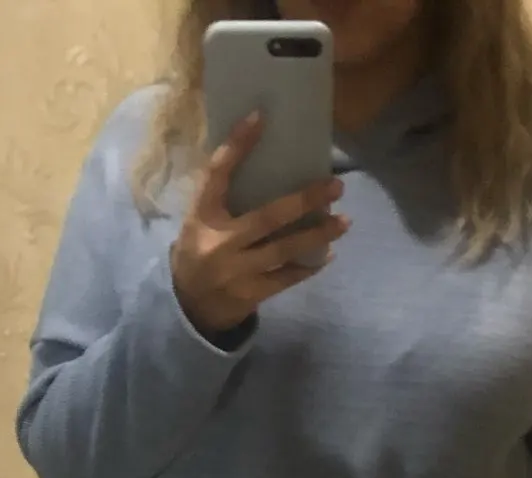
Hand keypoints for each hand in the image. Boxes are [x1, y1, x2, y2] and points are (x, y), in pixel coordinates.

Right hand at [171, 115, 348, 338]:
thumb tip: (267, 159)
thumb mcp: (202, 220)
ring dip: (317, 235)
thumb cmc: (200, 251)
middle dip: (305, 200)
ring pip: (283, 250)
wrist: (188, 307)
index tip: (260, 116)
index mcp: (202, 216)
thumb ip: (225, 196)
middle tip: (337, 185)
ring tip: (343, 221)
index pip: (217, 173)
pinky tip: (328, 254)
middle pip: (268, 217)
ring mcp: (235, 272)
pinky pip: (285, 279)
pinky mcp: (249, 295)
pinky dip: (308, 267)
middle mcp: (219, 243)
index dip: (237, 144)